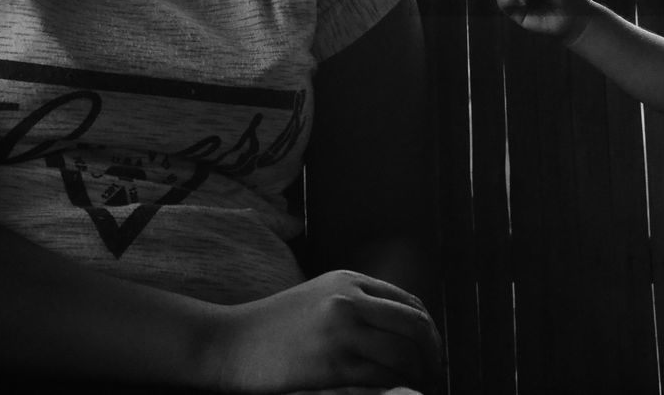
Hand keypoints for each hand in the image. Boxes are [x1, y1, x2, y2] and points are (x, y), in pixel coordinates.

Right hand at [212, 270, 443, 393]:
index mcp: (350, 280)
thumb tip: (401, 327)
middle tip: (435, 375)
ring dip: (420, 375)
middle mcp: (350, 300)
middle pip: (414, 325)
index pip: (409, 303)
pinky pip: (382, 377)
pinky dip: (399, 389)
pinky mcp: (331, 364)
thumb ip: (357, 302)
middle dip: (432, 354)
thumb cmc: (273, 326)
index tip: (432, 353)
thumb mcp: (320, 297)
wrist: (228, 343)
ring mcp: (341, 330)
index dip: (429, 331)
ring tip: (422, 389)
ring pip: (403, 352)